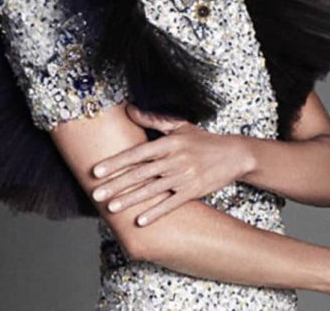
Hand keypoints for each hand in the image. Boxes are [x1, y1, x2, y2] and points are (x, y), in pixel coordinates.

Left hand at [89, 103, 249, 225]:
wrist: (234, 155)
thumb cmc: (203, 140)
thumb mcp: (180, 126)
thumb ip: (152, 119)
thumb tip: (129, 108)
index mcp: (169, 143)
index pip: (137, 154)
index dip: (116, 163)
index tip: (97, 170)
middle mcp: (174, 160)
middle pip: (140, 174)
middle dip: (116, 185)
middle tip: (95, 194)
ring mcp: (184, 177)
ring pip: (152, 190)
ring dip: (130, 200)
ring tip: (111, 208)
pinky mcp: (193, 191)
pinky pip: (171, 204)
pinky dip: (155, 213)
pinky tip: (140, 221)